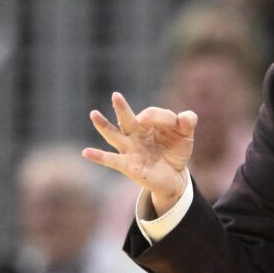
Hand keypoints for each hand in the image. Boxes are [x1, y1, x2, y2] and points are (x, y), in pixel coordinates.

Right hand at [83, 92, 196, 214]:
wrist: (174, 177)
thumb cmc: (175, 152)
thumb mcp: (185, 136)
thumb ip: (187, 122)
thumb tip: (185, 117)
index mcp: (147, 124)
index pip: (151, 114)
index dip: (165, 118)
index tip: (177, 124)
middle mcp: (135, 134)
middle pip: (127, 119)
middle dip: (122, 108)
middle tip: (116, 95)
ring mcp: (130, 149)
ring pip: (114, 135)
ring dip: (104, 126)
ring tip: (93, 114)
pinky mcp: (128, 166)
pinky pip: (112, 160)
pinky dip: (99, 157)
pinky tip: (86, 153)